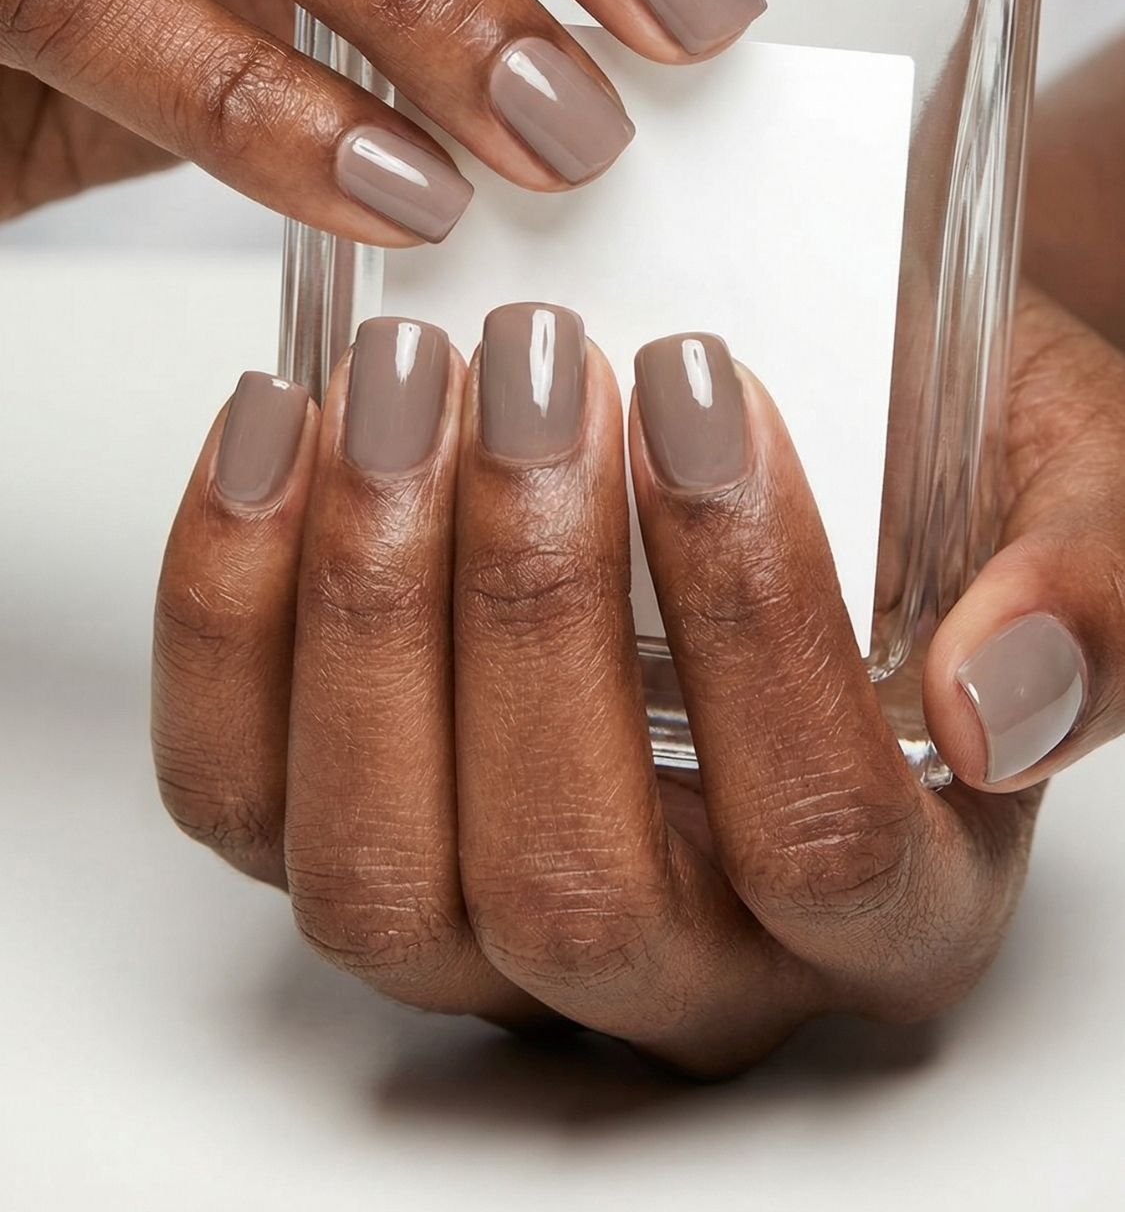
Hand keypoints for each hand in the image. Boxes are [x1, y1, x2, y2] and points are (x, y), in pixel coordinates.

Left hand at [152, 288, 1123, 1076]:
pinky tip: (274, 428)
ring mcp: (492, 923)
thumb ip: (1090, 588)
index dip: (751, 613)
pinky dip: (224, 612)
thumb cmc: (942, 468)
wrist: (819, 418)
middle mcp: (685, 960)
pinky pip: (236, 792)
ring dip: (368, 607)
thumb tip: (1002, 692)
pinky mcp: (348, 834)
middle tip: (534, 366)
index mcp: (891, 907)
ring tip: (399, 380)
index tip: (700, 383)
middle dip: (531, 607)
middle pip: (572, 882)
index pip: (819, 835)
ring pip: (380, 874)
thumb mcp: (1073, 487)